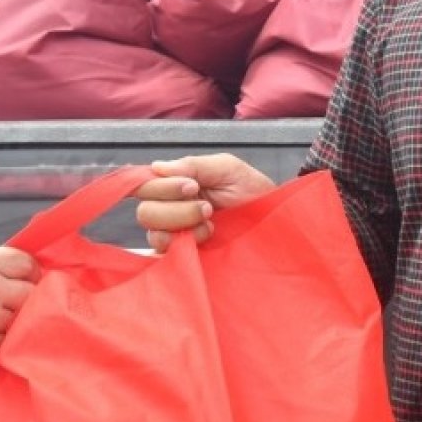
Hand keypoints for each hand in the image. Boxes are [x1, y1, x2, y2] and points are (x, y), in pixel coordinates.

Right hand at [133, 155, 275, 252]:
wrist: (277, 223)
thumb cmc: (255, 193)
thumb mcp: (228, 169)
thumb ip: (194, 165)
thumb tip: (157, 167)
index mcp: (176, 184)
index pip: (144, 185)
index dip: (162, 187)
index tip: (192, 186)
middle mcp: (170, 208)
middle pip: (145, 212)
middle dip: (177, 208)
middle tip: (208, 207)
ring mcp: (176, 234)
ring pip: (154, 233)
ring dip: (184, 225)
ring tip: (212, 223)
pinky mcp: (184, 256)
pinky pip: (164, 257)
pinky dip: (182, 247)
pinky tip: (206, 239)